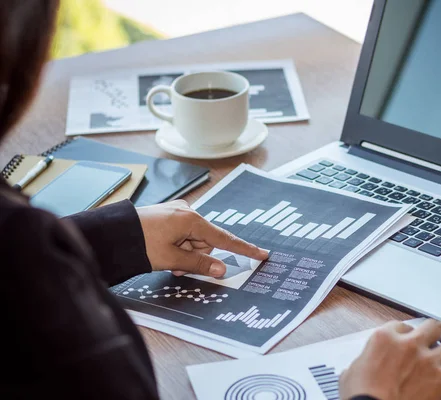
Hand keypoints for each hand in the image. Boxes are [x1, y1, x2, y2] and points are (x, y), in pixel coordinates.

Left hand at [136, 200, 268, 276]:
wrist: (111, 234)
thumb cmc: (140, 244)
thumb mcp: (172, 258)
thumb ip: (199, 264)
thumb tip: (221, 269)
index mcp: (191, 219)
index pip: (224, 238)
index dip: (244, 249)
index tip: (262, 254)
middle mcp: (187, 212)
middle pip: (206, 242)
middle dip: (196, 256)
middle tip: (178, 268)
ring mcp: (176, 212)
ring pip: (193, 240)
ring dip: (185, 253)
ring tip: (167, 261)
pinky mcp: (168, 215)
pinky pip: (182, 234)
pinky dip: (178, 246)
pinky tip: (164, 251)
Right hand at [340, 319, 440, 399]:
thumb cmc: (362, 396)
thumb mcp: (352, 372)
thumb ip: (362, 362)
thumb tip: (361, 368)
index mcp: (385, 338)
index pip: (403, 326)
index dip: (410, 333)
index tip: (412, 338)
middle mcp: (409, 344)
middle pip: (434, 327)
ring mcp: (428, 361)